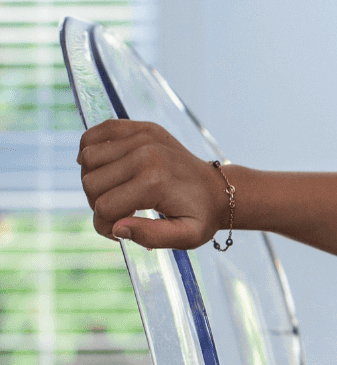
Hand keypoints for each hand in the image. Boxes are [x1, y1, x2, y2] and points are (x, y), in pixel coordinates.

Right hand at [78, 119, 227, 248]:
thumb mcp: (187, 236)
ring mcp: (143, 137)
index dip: (105, 225)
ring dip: (93, 179)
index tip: (119, 231)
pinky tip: (105, 168)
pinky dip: (89, 150)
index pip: (104, 206)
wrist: (218, 189)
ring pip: (88, 159)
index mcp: (155, 182)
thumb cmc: (201, 215)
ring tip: (114, 192)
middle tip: (118, 212)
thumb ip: (152, 236)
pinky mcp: (141, 128)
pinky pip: (96, 133)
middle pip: (91, 183)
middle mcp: (146, 154)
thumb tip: (117, 228)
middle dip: (97, 204)